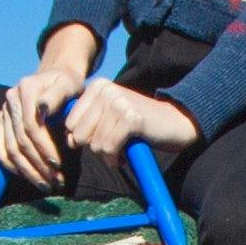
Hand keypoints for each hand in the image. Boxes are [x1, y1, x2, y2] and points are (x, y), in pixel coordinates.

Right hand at [0, 31, 96, 181]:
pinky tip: (27, 175)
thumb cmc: (67, 86)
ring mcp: (3, 111)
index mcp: (27, 88)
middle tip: (55, 181)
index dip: (44, 148)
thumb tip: (42, 109)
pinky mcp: (0, 122)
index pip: (31, 125)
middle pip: (20, 140)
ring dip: (27, 170)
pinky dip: (10, 165)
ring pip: (10, 148)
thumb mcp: (70, 86)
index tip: (58, 165)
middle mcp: (11, 99)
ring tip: (45, 184)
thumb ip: (57, 96)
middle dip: (38, 164)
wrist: (55, 80)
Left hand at [60, 80, 197, 161]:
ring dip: (108, 155)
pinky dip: (116, 158)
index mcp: (97, 86)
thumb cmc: (138, 124)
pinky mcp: (130, 118)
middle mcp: (106, 90)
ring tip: (123, 148)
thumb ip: (85, 125)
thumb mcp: (108, 119)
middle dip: (95, 147)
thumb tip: (69, 140)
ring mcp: (119, 102)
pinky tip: (126, 153)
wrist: (175, 122)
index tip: (104, 136)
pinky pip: (109, 148)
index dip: (85, 138)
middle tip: (114, 144)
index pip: (70, 124)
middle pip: (80, 135)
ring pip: (95, 144)